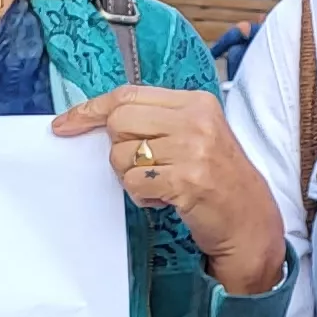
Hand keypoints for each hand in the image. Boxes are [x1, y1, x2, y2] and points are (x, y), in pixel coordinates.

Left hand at [52, 86, 282, 294]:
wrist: (251, 221)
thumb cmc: (219, 179)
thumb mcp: (197, 135)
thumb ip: (158, 121)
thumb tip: (101, 118)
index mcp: (196, 102)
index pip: (128, 95)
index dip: (91, 109)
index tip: (66, 124)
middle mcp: (196, 121)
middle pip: (119, 121)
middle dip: (118, 148)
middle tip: (142, 165)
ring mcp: (193, 150)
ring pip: (122, 155)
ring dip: (131, 177)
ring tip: (160, 185)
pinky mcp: (187, 180)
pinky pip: (134, 183)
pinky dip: (142, 196)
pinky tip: (165, 199)